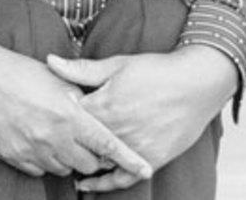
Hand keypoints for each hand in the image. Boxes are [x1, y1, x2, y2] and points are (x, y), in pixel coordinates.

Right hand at [0, 33, 151, 181]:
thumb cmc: (19, 71)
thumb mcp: (57, 78)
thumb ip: (82, 99)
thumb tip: (101, 116)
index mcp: (67, 115)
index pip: (107, 145)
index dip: (129, 160)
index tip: (145, 169)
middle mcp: (51, 137)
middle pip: (87, 165)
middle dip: (90, 156)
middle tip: (82, 139)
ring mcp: (30, 149)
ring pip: (62, 169)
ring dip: (65, 157)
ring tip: (55, 135)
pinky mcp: (12, 156)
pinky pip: (38, 169)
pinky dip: (42, 160)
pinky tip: (36, 139)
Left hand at [47, 45, 235, 192]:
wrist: (197, 84)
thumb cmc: (156, 71)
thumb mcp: (116, 65)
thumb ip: (81, 69)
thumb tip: (49, 61)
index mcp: (104, 106)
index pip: (68, 118)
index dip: (57, 116)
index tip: (47, 114)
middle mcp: (118, 130)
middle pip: (80, 142)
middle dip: (65, 141)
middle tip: (50, 139)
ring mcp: (135, 147)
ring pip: (98, 161)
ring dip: (81, 161)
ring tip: (64, 159)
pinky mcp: (152, 158)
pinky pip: (124, 178)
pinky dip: (105, 184)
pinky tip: (88, 183)